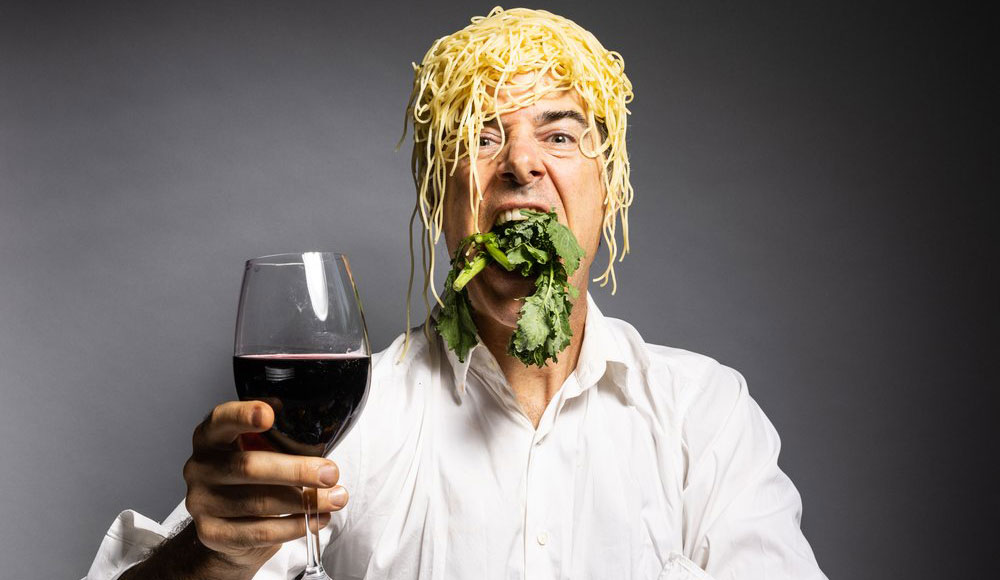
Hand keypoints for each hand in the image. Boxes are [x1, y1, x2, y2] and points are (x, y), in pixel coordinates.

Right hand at [182, 401, 348, 569]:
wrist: (230, 529)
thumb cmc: (252, 481)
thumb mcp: (260, 450)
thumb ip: (279, 437)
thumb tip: (319, 435)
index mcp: (211, 437)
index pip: (222, 419)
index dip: (244, 415)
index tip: (269, 414)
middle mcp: (200, 466)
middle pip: (248, 466)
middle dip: (296, 470)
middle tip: (330, 473)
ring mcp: (201, 502)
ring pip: (259, 502)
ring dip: (304, 502)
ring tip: (335, 499)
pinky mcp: (212, 533)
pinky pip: (259, 532)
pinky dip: (294, 527)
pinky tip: (316, 519)